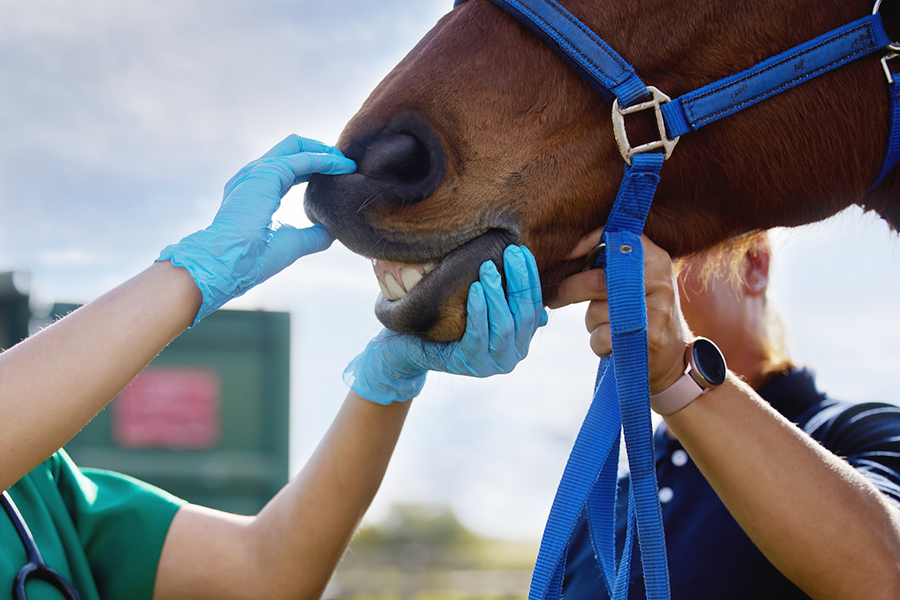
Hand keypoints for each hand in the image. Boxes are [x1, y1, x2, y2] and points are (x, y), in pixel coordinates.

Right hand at [158, 135, 355, 324]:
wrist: (229, 262)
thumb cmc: (253, 257)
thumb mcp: (292, 243)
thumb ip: (313, 235)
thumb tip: (334, 231)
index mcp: (255, 189)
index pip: (289, 167)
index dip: (314, 168)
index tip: (339, 175)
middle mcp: (254, 175)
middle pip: (292, 149)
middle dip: (321, 152)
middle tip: (346, 164)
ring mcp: (257, 171)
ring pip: (297, 147)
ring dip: (325, 153)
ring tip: (347, 164)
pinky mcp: (266, 173)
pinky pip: (302, 159)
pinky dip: (324, 160)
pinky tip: (341, 167)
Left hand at [344, 245, 548, 404]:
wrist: (411, 346)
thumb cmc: (449, 319)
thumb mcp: (480, 303)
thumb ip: (502, 289)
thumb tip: (523, 258)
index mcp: (521, 338)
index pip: (533, 305)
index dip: (530, 277)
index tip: (521, 250)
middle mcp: (512, 355)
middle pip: (524, 315)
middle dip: (518, 281)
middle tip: (509, 252)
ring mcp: (492, 364)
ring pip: (504, 327)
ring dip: (497, 294)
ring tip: (487, 268)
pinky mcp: (470, 365)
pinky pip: (478, 336)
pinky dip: (478, 311)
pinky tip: (474, 289)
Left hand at [550, 229, 690, 394]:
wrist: (673, 357)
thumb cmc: (641, 314)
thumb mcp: (636, 281)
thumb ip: (610, 265)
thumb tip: (562, 254)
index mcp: (655, 258)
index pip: (615, 238)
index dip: (584, 244)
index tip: (564, 254)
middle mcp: (659, 279)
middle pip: (597, 280)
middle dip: (569, 290)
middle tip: (556, 298)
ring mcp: (657, 309)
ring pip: (596, 312)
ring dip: (591, 323)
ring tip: (608, 328)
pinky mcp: (649, 337)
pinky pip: (602, 336)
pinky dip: (598, 344)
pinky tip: (614, 346)